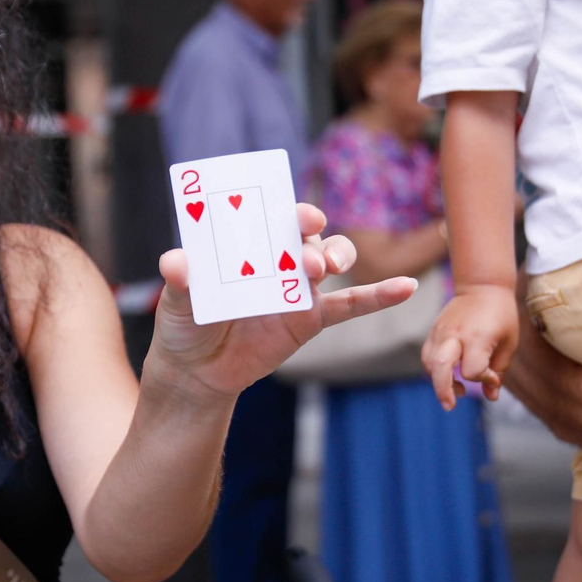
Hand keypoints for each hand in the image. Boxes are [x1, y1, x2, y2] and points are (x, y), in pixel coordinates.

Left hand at [148, 203, 416, 400]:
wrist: (199, 372)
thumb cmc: (186, 324)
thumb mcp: (177, 301)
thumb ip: (181, 281)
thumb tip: (175, 263)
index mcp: (246, 242)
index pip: (272, 214)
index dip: (288, 209)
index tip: (298, 215)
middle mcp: (277, 256)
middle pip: (305, 233)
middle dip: (311, 233)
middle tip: (307, 252)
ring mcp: (298, 286)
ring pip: (330, 258)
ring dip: (336, 254)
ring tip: (324, 267)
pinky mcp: (312, 318)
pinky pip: (351, 304)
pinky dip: (380, 295)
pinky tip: (406, 287)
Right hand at [421, 284, 517, 410]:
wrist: (483, 285)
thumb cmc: (501, 314)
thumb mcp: (509, 343)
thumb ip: (499, 371)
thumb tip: (491, 396)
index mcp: (477, 337)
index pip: (472, 370)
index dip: (483, 378)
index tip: (493, 376)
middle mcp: (455, 335)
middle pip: (439, 367)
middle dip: (443, 390)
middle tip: (450, 406)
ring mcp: (441, 331)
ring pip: (429, 363)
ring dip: (438, 382)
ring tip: (454, 392)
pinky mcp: (434, 330)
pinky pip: (427, 355)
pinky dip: (434, 369)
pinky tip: (448, 375)